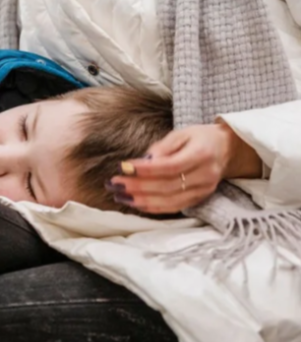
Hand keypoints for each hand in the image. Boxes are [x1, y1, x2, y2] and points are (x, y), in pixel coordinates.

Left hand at [106, 122, 261, 213]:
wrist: (227, 149)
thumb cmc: (200, 137)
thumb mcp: (181, 133)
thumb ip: (162, 148)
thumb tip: (142, 163)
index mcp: (201, 155)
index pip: (170, 166)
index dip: (145, 169)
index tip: (124, 166)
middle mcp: (205, 176)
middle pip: (167, 186)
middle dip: (137, 186)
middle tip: (114, 183)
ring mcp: (203, 191)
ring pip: (170, 201)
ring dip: (142, 200)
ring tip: (119, 195)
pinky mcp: (199, 199)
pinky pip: (174, 207)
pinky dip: (153, 207)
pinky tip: (135, 203)